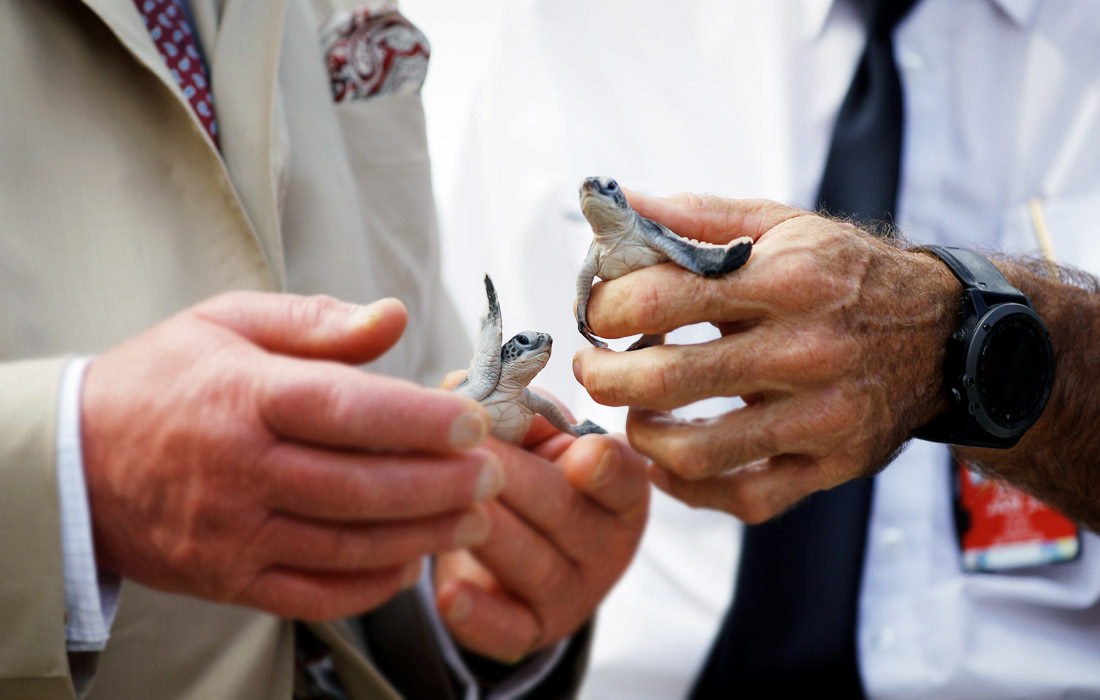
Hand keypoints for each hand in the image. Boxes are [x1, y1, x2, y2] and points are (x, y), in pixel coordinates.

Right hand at [82, 292, 504, 619]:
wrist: (78, 461)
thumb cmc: (166, 380)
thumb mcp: (229, 323)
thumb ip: (317, 321)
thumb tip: (394, 316)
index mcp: (244, 396)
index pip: (344, 410)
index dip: (417, 419)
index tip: (473, 421)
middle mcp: (239, 471)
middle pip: (357, 486)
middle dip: (438, 485)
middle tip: (494, 476)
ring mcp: (233, 534)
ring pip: (345, 545)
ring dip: (420, 536)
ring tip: (475, 519)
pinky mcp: (229, 580)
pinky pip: (312, 595)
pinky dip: (370, 585)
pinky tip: (413, 563)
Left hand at [432, 378, 649, 660]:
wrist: (502, 553)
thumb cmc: (520, 475)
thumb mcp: (527, 436)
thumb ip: (508, 405)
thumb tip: (466, 387)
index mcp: (617, 486)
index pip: (622, 475)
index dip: (603, 466)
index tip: (580, 455)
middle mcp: (606, 543)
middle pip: (562, 511)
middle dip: (509, 478)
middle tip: (462, 452)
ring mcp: (572, 594)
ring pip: (532, 564)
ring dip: (487, 532)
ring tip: (444, 505)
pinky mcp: (530, 632)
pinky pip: (508, 631)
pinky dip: (477, 614)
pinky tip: (448, 594)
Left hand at [572, 193, 959, 521]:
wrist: (944, 335)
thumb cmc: (846, 273)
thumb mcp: (781, 225)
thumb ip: (695, 219)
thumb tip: (614, 207)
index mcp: (786, 281)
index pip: (662, 297)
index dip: (608, 308)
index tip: (598, 312)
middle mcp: (805, 351)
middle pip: (667, 380)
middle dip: (605, 376)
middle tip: (593, 367)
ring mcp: (822, 417)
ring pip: (699, 451)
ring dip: (642, 435)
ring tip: (633, 412)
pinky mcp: (833, 464)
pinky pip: (745, 496)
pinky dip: (691, 488)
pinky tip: (668, 461)